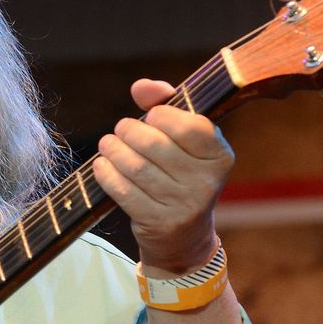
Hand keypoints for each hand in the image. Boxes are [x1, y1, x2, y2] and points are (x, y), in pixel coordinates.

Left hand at [92, 78, 234, 274]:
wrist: (183, 236)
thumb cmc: (180, 174)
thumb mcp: (184, 142)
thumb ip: (165, 105)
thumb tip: (141, 86)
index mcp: (220, 156)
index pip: (191, 126)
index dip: (163, 115)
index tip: (151, 116)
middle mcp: (207, 182)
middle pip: (155, 145)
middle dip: (129, 131)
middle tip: (120, 129)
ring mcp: (183, 206)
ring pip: (136, 167)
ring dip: (113, 150)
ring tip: (107, 144)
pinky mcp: (158, 222)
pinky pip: (123, 191)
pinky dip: (106, 174)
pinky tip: (102, 165)